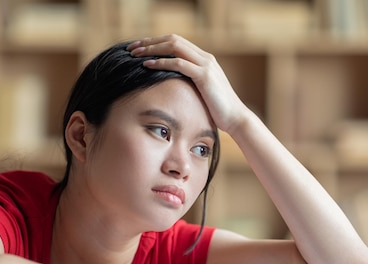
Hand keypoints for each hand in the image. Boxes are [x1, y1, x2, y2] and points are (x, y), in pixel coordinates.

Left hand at [127, 34, 248, 134]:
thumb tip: (170, 86)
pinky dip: (161, 62)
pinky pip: (178, 63)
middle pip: (173, 39)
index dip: (156, 42)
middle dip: (150, 42)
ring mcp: (206, 65)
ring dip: (152, 49)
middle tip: (131, 48)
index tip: (139, 48)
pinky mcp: (204, 76)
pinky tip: (147, 65)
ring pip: (174, 47)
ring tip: (135, 54)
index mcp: (204, 59)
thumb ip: (189, 84)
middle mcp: (205, 57)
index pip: (176, 42)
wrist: (235, 118)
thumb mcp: (201, 92)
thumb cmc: (217, 110)